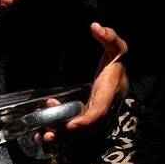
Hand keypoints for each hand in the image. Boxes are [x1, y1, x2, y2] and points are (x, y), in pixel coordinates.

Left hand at [44, 22, 126, 143]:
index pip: (99, 111)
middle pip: (88, 127)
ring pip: (82, 132)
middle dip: (68, 133)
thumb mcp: (117, 47)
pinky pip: (78, 128)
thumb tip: (96, 27)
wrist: (122, 75)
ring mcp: (99, 115)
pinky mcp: (90, 118)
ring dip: (62, 136)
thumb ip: (109, 37)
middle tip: (46, 134)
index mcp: (110, 92)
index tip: (71, 125)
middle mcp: (106, 108)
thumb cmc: (118, 61)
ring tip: (41, 136)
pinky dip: (62, 132)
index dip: (86, 120)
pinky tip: (45, 132)